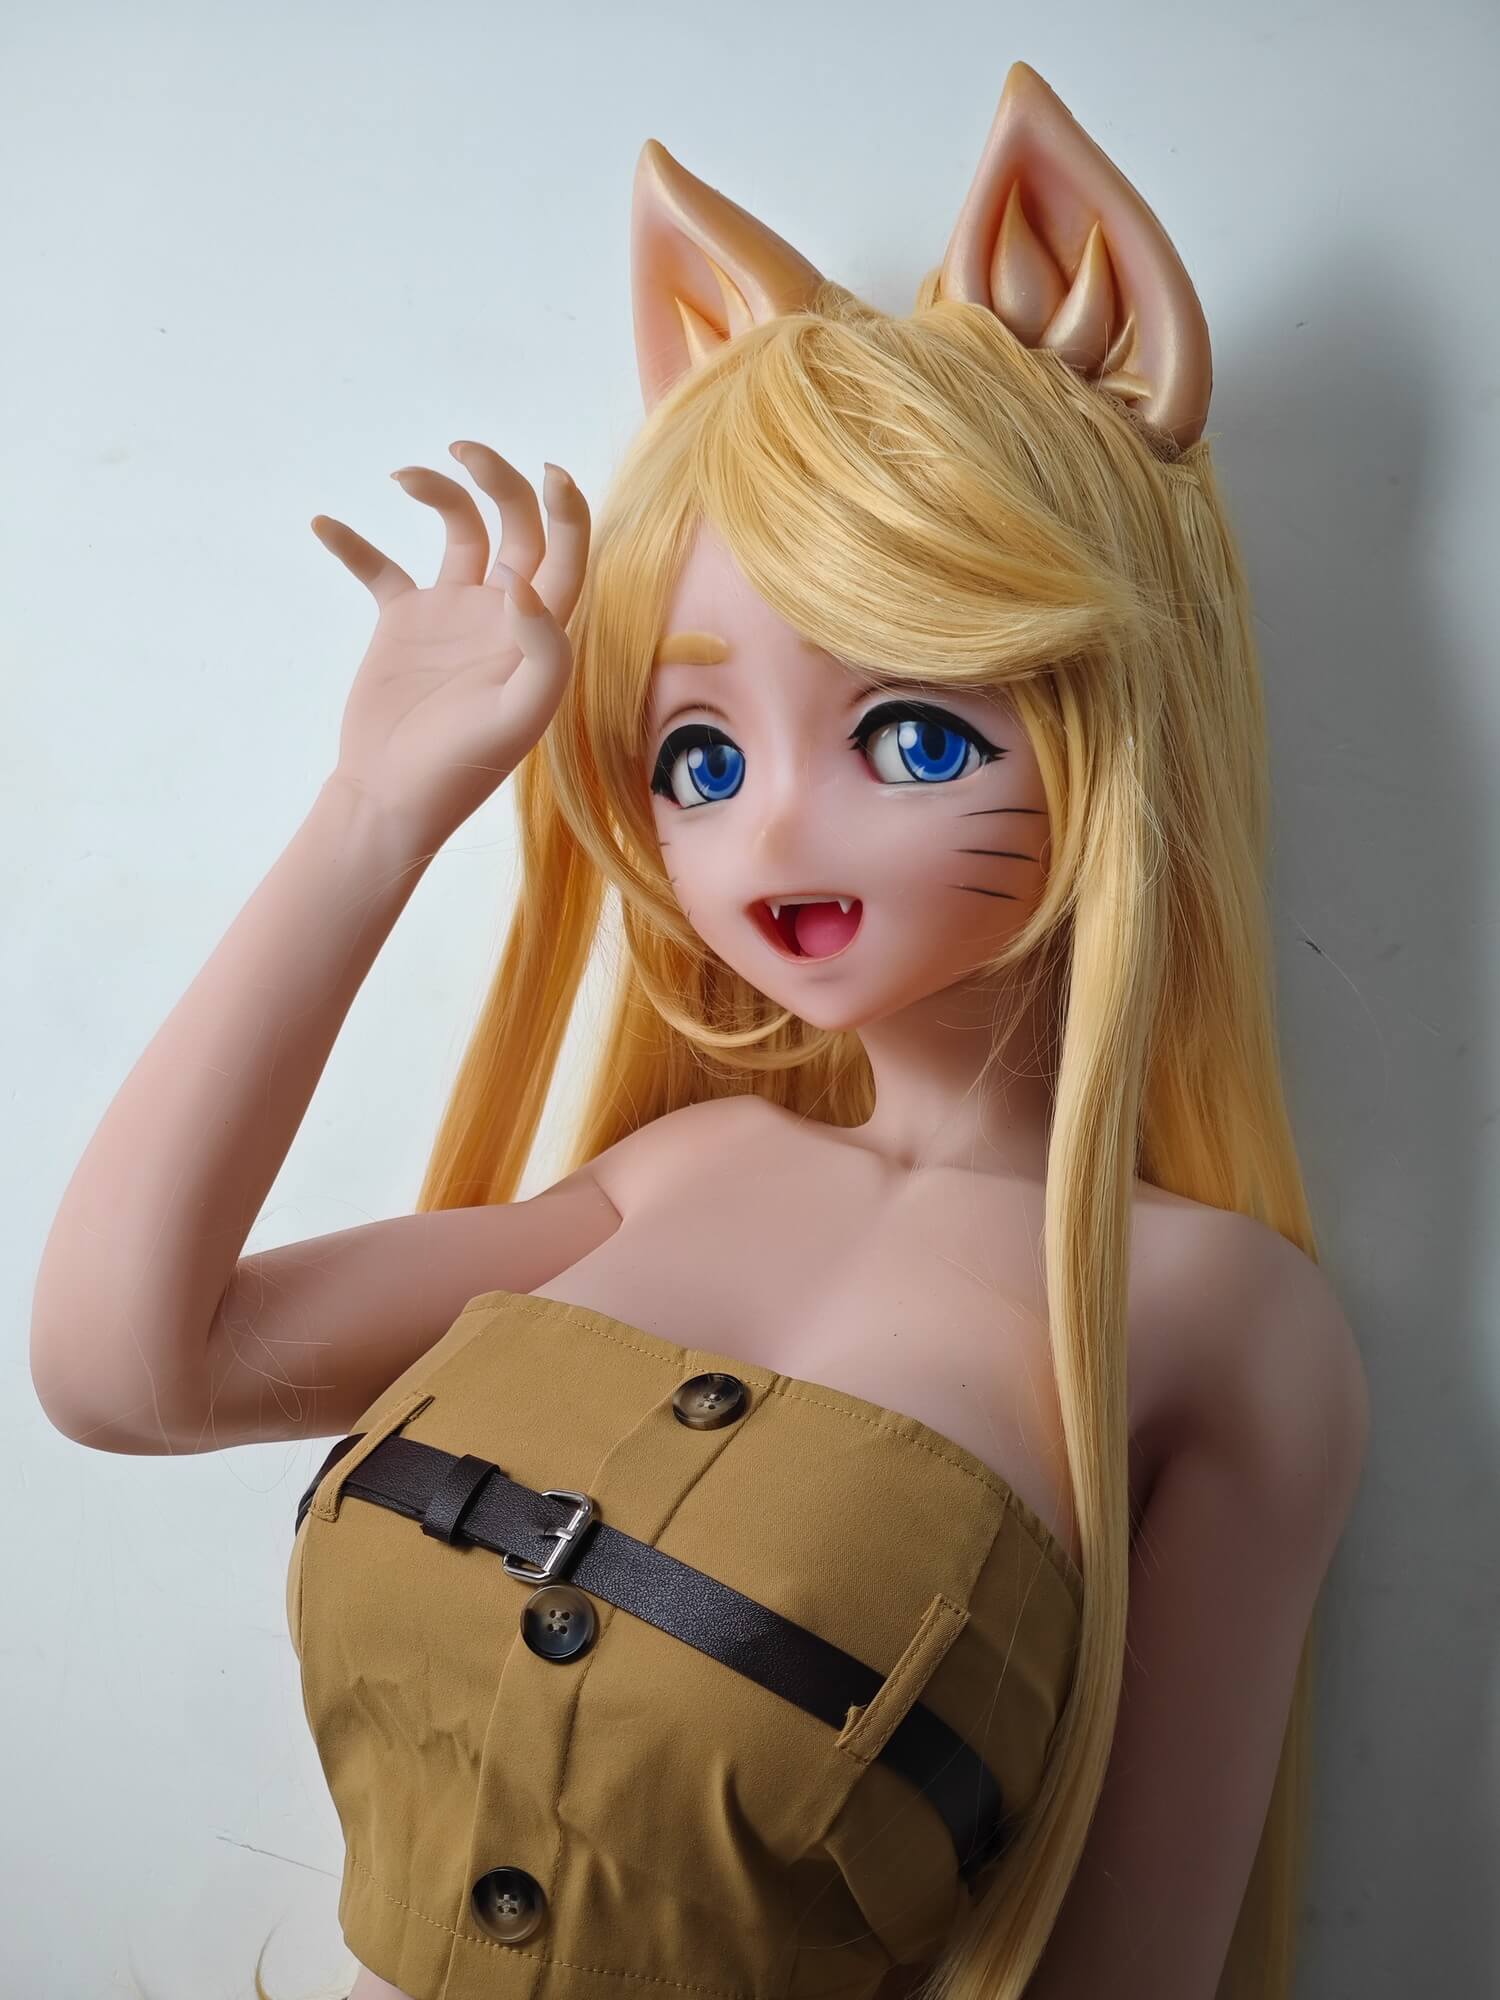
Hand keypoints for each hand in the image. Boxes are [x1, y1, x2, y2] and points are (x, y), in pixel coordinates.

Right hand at [312, 441, 589, 842]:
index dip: (566, 509)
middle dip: (497, 479)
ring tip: (404, 477)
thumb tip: (527, 587)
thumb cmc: (463, 769)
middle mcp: (502, 614)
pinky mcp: (402, 623)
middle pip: (515, 525)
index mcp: (540, 634)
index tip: (547, 471)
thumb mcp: (518, 718)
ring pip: (458, 530)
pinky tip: (324, 525)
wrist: (394, 798)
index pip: (566, 555)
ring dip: (437, 491)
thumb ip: (540, 653)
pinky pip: (381, 568)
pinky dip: (353, 543)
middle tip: (464, 451)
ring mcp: (452, 614)